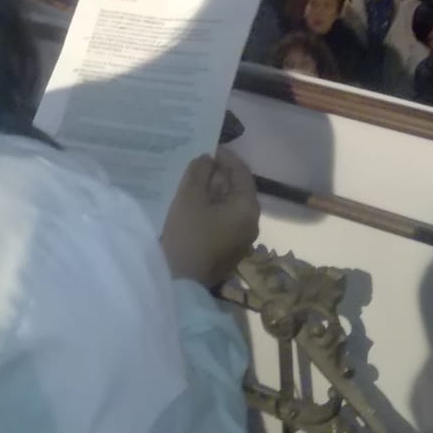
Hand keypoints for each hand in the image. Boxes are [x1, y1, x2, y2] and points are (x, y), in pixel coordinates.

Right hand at [160, 151, 259, 288]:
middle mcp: (251, 223)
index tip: (206, 147)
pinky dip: (212, 209)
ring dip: (213, 192)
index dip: (224, 156)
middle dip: (218, 174)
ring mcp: (242, 239)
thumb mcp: (189, 198)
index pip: (241, 172)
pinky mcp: (229, 251)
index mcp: (247, 208)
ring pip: (229, 206)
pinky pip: (224, 221)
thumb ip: (199, 172)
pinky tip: (193, 205)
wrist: (180, 285)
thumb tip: (207, 159)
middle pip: (237, 189)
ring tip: (191, 182)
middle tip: (195, 163)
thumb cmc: (187, 236)